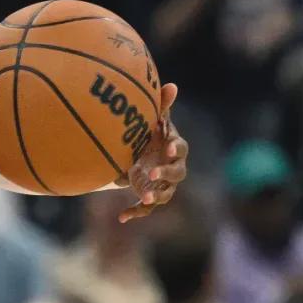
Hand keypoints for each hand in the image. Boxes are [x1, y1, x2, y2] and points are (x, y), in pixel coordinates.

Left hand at [120, 83, 187, 222]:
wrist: (144, 156)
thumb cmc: (152, 136)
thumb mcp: (154, 122)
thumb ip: (161, 106)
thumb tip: (171, 85)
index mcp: (174, 148)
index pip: (181, 148)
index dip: (176, 147)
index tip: (168, 146)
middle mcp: (173, 168)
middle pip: (178, 173)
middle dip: (167, 173)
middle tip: (154, 173)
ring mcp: (163, 184)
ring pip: (165, 193)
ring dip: (155, 195)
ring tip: (143, 197)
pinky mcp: (151, 195)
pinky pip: (146, 208)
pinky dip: (135, 212)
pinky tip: (121, 217)